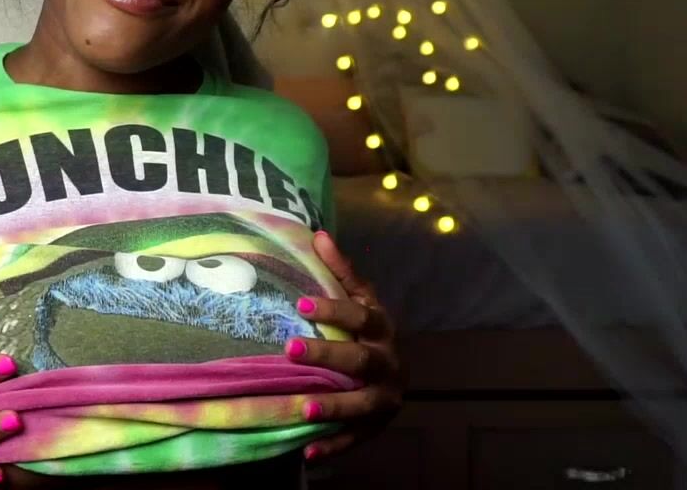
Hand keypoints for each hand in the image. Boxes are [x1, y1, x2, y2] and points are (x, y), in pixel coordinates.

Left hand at [288, 231, 403, 459]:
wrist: (397, 377)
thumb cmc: (368, 331)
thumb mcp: (361, 300)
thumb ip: (341, 272)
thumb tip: (318, 234)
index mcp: (382, 328)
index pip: (360, 316)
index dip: (333, 310)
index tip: (301, 305)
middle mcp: (388, 363)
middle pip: (360, 360)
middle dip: (327, 356)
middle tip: (289, 349)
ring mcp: (385, 398)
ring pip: (362, 404)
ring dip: (333, 407)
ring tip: (302, 407)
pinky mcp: (376, 427)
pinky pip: (355, 439)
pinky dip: (332, 446)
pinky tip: (307, 452)